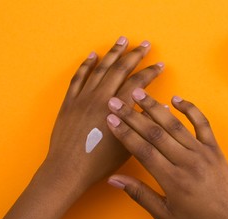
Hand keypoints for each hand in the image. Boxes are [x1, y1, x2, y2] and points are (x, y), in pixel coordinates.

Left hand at [0, 38, 163, 218]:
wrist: (68, 169)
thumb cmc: (99, 162)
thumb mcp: (127, 145)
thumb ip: (141, 124)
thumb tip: (158, 109)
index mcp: (117, 108)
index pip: (138, 83)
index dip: (151, 72)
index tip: (160, 64)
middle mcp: (100, 97)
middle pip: (120, 69)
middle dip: (134, 55)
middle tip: (144, 43)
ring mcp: (83, 97)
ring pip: (100, 68)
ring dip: (112, 53)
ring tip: (121, 40)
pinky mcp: (69, 102)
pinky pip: (78, 78)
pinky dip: (85, 65)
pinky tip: (92, 56)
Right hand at [106, 89, 227, 218]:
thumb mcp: (164, 215)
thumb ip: (139, 194)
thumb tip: (114, 179)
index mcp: (172, 180)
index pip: (142, 150)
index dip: (125, 133)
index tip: (110, 120)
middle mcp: (186, 161)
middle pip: (155, 133)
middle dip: (132, 116)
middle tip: (116, 102)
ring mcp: (202, 152)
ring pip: (174, 124)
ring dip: (155, 107)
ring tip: (138, 93)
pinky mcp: (214, 148)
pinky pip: (202, 123)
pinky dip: (190, 109)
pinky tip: (176, 99)